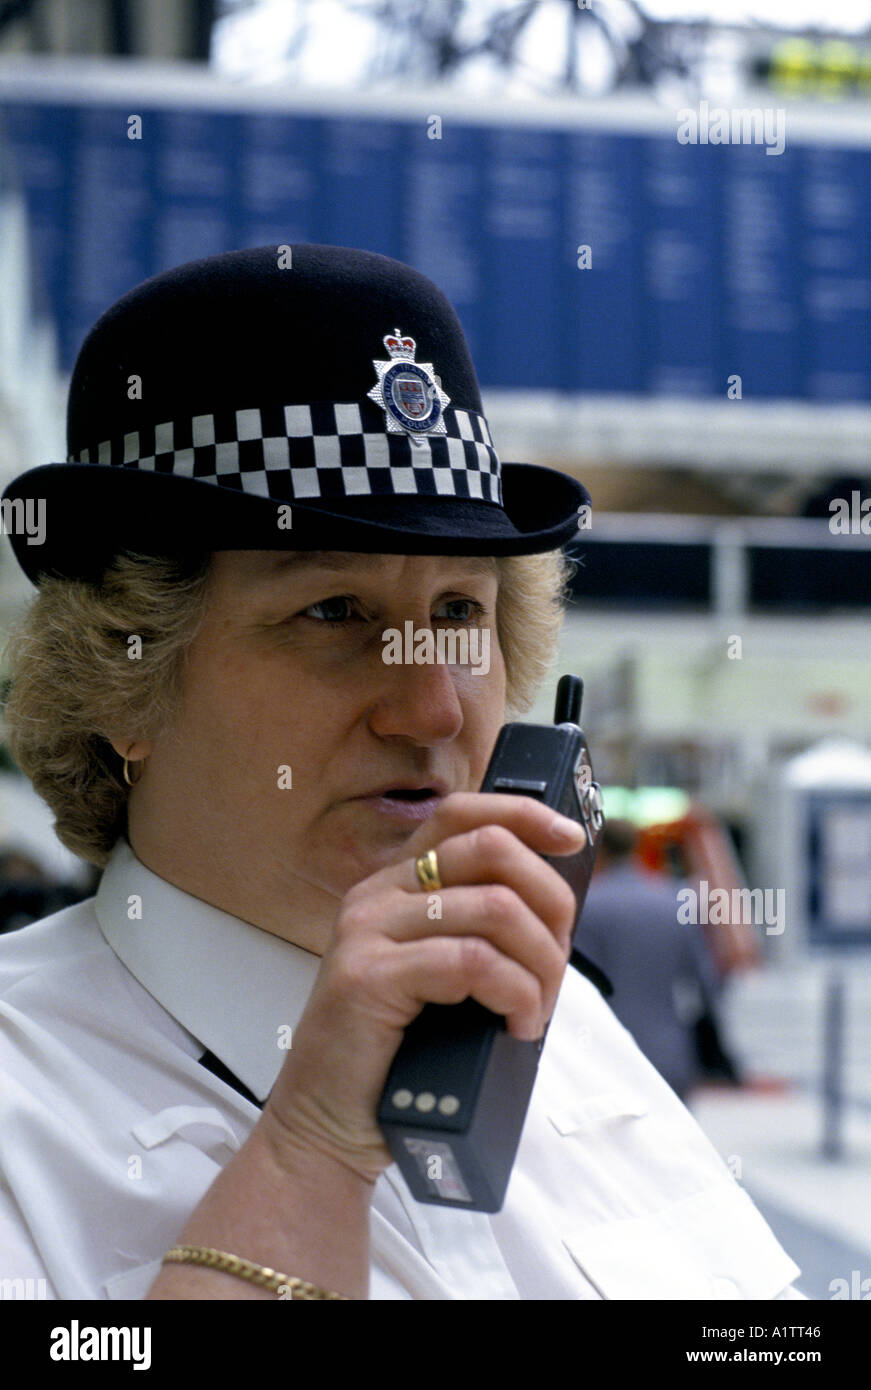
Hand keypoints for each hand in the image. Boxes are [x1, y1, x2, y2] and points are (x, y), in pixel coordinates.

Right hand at [262, 793, 584, 1182]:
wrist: (328, 1124)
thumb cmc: (396, 1057)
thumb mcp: (440, 974)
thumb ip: (477, 930)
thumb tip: (555, 907)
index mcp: (394, 885)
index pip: (461, 813)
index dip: (523, 814)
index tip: (571, 838)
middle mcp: (376, 895)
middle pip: (490, 850)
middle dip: (549, 903)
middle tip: (558, 965)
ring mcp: (367, 931)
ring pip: (494, 909)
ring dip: (540, 964)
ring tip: (535, 1010)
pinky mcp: (368, 976)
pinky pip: (472, 961)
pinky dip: (516, 994)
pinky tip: (516, 1024)